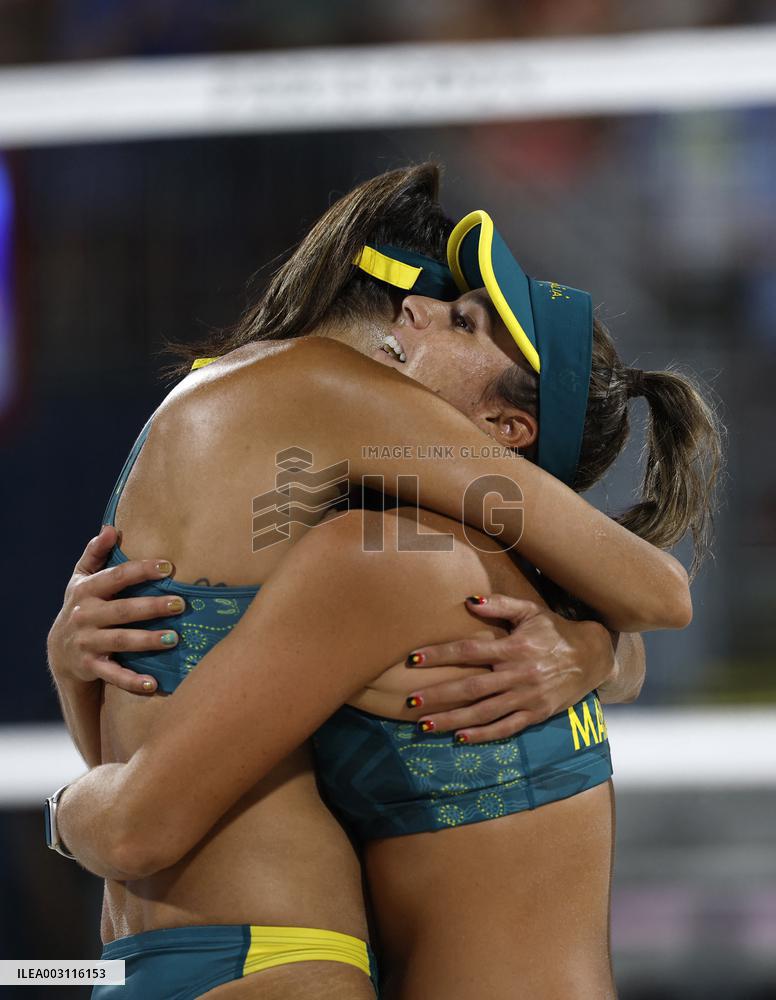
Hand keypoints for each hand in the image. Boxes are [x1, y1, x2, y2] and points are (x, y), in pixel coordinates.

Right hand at [47, 526, 182, 694]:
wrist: (60, 650)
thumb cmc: (82, 605)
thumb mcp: (82, 578)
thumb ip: (96, 553)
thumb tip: (110, 528)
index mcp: (87, 590)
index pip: (116, 576)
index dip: (141, 570)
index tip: (168, 566)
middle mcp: (85, 615)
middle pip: (123, 610)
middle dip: (152, 606)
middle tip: (181, 603)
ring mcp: (88, 642)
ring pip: (120, 641)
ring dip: (147, 641)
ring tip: (174, 638)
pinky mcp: (91, 666)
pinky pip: (113, 675)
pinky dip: (132, 681)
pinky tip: (153, 683)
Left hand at [405, 594, 613, 743]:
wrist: (593, 656)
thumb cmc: (555, 630)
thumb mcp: (530, 610)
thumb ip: (500, 604)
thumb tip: (468, 600)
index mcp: (514, 647)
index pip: (469, 650)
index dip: (440, 654)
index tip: (413, 658)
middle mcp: (519, 674)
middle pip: (472, 687)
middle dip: (439, 695)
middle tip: (410, 702)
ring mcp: (528, 697)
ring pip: (484, 712)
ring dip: (453, 720)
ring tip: (425, 726)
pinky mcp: (537, 714)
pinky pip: (507, 727)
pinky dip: (483, 735)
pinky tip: (461, 738)